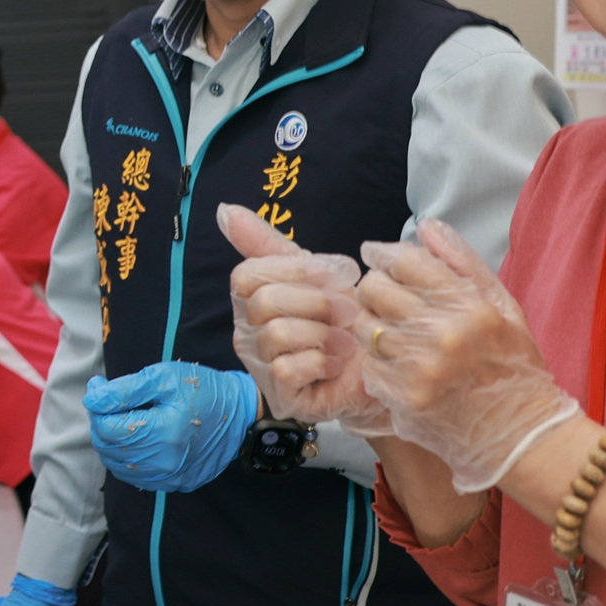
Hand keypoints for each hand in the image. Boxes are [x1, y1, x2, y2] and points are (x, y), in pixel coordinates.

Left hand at [86, 362, 256, 492]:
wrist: (241, 415)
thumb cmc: (203, 390)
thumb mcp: (163, 378)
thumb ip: (124, 390)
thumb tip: (92, 398)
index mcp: (162, 434)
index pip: (106, 428)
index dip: (97, 405)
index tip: (100, 387)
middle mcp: (164, 463)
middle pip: (108, 447)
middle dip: (101, 422)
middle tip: (109, 402)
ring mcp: (170, 477)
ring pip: (117, 464)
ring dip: (111, 441)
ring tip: (123, 418)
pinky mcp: (176, 483)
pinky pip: (136, 475)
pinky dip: (127, 458)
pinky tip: (137, 439)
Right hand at [220, 206, 383, 431]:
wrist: (382, 365)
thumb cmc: (345, 320)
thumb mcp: (311, 274)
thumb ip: (266, 243)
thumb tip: (224, 210)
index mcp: (250, 301)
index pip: (246, 275)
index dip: (294, 272)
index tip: (331, 276)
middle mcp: (248, 333)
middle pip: (263, 302)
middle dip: (316, 302)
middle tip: (345, 312)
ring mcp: (261, 366)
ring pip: (277, 333)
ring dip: (323, 334)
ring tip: (343, 340)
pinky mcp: (281, 394)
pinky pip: (288, 368)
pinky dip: (323, 362)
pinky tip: (336, 365)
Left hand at [356, 219, 580, 492]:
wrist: (520, 434)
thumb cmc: (514, 367)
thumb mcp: (504, 308)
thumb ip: (463, 264)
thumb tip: (426, 226)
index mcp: (471, 307)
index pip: (407, 262)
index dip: (386, 256)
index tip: (378, 257)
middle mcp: (444, 335)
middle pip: (374, 290)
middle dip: (373, 288)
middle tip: (382, 295)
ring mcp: (421, 369)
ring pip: (364, 327)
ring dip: (371, 325)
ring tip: (391, 331)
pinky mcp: (404, 399)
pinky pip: (367, 365)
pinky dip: (375, 361)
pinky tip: (396, 364)